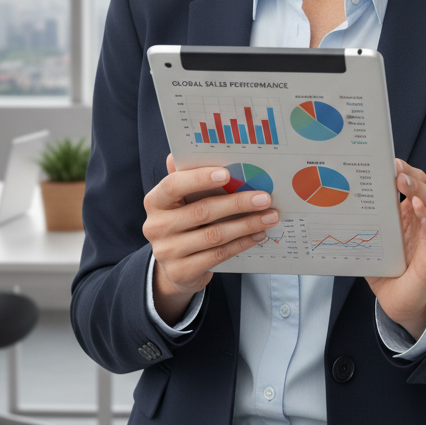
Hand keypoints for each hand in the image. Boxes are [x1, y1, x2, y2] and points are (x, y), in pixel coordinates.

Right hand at [143, 154, 280, 325]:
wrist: (175, 267)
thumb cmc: (184, 223)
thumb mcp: (182, 201)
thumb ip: (188, 178)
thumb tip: (186, 152)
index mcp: (155, 201)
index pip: (173, 185)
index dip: (200, 178)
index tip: (227, 173)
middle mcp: (156, 226)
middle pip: (202, 211)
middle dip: (238, 203)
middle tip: (265, 198)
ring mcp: (168, 252)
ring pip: (215, 235)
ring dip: (247, 224)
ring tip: (270, 217)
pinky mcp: (182, 271)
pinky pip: (219, 255)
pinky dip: (242, 243)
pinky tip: (258, 234)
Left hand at [366, 159, 425, 340]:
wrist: (396, 301)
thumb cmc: (385, 268)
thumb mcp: (371, 241)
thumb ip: (366, 223)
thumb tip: (341, 201)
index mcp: (408, 213)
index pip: (415, 184)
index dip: (407, 172)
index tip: (393, 163)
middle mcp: (425, 221)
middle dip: (416, 183)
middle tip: (400, 178)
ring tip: (412, 200)